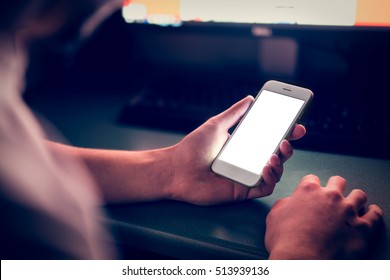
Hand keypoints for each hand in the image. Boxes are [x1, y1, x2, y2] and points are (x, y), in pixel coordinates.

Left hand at [168, 96, 305, 205]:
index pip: (269, 139)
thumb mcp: (216, 125)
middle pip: (276, 155)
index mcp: (243, 147)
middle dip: (288, 146)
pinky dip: (270, 177)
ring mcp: (246, 177)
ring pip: (274, 172)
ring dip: (281, 161)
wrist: (176, 169)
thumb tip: (250, 98)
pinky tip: (266, 166)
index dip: (285, 133)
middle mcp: (247, 162)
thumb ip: (234, 113)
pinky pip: (264, 187)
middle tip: (290, 136)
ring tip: (278, 151)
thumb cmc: (192, 148)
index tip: (296, 124)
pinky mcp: (242, 191)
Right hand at [265, 174, 382, 258]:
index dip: (311, 187)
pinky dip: (373, 213)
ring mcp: (348, 211)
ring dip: (355, 199)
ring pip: (358, 195)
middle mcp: (330, 196)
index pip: (312, 179)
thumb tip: (290, 202)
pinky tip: (370, 213)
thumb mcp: (274, 216)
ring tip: (352, 206)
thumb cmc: (284, 240)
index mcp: (308, 190)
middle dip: (335, 188)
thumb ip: (285, 203)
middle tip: (331, 198)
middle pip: (338, 182)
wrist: (299, 260)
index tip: (311, 194)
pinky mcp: (361, 228)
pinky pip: (374, 215)